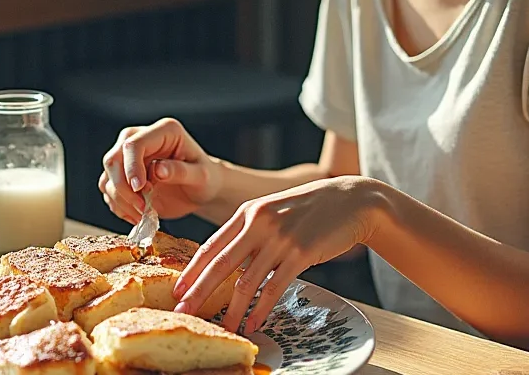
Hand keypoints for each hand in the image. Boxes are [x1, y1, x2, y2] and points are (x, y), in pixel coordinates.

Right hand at [99, 118, 222, 223]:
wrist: (200, 191)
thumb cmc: (205, 180)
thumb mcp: (201, 177)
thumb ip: (180, 171)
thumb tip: (157, 170)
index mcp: (164, 131)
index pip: (133, 144)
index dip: (131, 167)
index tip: (140, 189)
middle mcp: (142, 138)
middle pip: (114, 159)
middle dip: (123, 188)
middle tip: (142, 207)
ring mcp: (130, 156)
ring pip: (108, 177)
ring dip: (121, 200)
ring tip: (143, 214)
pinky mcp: (123, 174)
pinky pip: (109, 190)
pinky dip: (119, 206)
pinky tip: (137, 215)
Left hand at [172, 176, 380, 334]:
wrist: (350, 200)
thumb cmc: (310, 209)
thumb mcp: (272, 210)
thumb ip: (250, 230)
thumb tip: (227, 261)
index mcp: (247, 212)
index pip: (212, 245)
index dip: (192, 269)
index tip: (177, 289)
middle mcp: (259, 223)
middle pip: (220, 263)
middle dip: (199, 291)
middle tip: (183, 310)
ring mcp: (280, 238)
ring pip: (247, 281)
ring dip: (233, 309)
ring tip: (224, 327)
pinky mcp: (301, 253)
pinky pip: (274, 287)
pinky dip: (261, 308)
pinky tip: (254, 322)